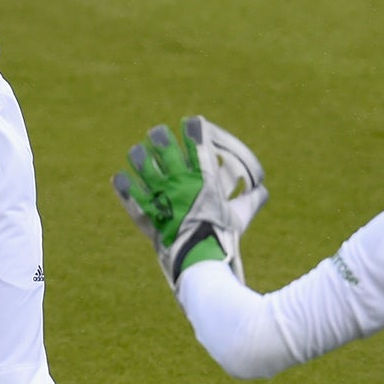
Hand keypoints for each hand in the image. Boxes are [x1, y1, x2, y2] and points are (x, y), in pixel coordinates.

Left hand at [111, 117, 268, 287]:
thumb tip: (263, 191)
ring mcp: (160, 194)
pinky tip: (120, 178)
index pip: (196, 139)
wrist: (199, 260)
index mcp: (203, 176)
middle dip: (160, 136)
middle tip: (158, 135)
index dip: (192, 127)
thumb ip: (251, 201)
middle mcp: (179, 179)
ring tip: (138, 153)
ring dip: (139, 156)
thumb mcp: (241, 217)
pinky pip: (129, 193)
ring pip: (142, 164)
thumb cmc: (222, 237)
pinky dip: (124, 185)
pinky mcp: (146, 213)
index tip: (191, 123)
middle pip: (163, 144)